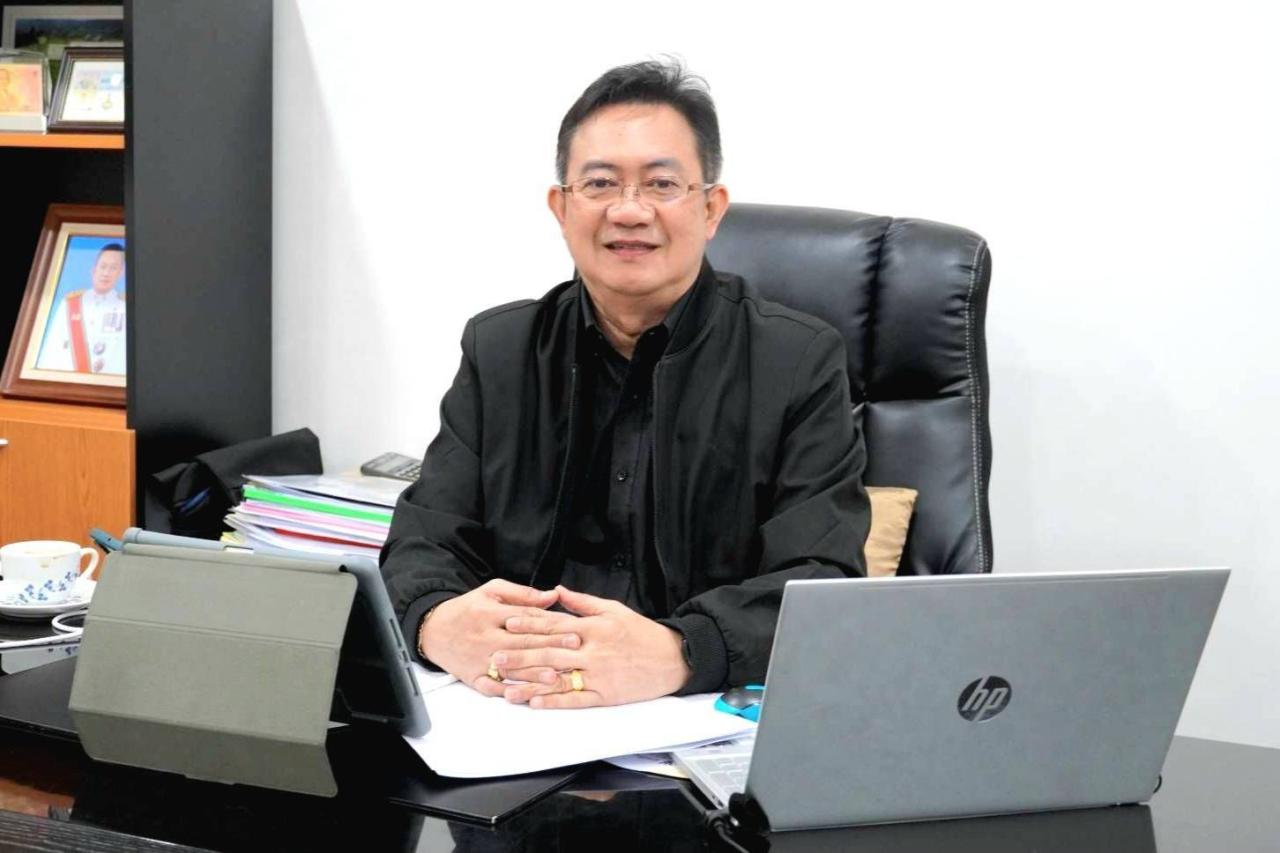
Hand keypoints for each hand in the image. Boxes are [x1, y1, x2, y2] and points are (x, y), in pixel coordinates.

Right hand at [419, 580, 580, 694]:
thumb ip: (523, 594)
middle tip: (574, 649)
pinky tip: (525, 695)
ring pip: (510, 668)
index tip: (574, 627)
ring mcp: (479, 659)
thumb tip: (552, 596)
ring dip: (533, 673)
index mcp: (491, 613)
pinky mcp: (473, 677)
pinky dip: (509, 691)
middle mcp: (486, 637)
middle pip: (522, 643)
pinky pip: (492, 687)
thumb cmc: (467, 609)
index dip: (551, 624)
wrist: (433, 630)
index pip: (526, 619)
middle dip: (550, 646)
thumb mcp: (491, 592)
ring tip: (555, 675)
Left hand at [491, 585, 689, 708]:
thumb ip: (582, 602)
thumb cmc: (642, 633)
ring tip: (506, 687)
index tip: (508, 622)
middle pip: (550, 652)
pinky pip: (576, 700)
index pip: (555, 624)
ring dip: (530, 683)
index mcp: (594, 627)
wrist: (673, 659)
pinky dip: (555, 702)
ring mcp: (598, 675)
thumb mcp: (614, 609)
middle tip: (496, 656)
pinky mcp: (605, 695)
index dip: (530, 623)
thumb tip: (556, 591)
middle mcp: (593, 651)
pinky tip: (536, 703)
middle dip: (521, 654)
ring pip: (558, 679)